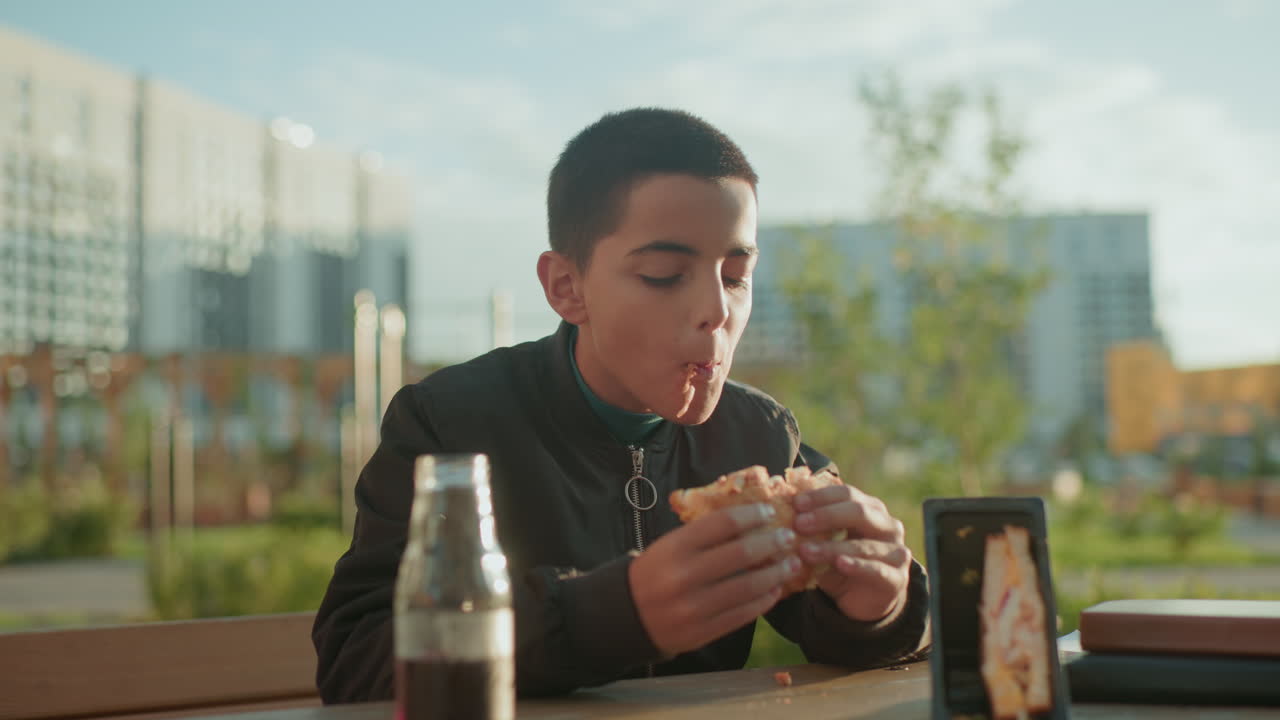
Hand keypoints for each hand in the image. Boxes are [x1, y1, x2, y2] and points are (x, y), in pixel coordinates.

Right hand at [629, 503, 802, 656]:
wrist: (628, 615)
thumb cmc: (656, 572)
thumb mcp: (670, 545)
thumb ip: (703, 534)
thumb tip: (750, 519)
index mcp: (675, 547)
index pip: (722, 523)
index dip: (751, 515)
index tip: (768, 512)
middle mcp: (684, 576)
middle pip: (740, 554)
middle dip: (771, 543)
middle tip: (788, 537)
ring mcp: (694, 607)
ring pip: (747, 587)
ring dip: (775, 574)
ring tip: (790, 564)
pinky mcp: (702, 631)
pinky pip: (742, 614)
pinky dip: (764, 601)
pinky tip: (775, 590)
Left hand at [793, 484, 911, 623]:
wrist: (863, 601)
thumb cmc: (840, 563)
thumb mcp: (825, 542)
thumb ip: (811, 526)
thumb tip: (780, 506)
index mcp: (871, 509)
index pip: (847, 494)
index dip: (821, 497)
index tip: (795, 503)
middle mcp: (888, 526)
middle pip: (859, 512)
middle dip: (826, 516)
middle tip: (799, 523)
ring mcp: (896, 552)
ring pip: (863, 544)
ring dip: (832, 547)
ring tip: (806, 551)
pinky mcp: (896, 578)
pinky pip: (876, 569)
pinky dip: (857, 565)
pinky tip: (840, 563)